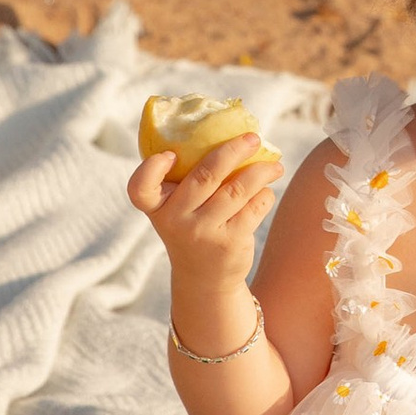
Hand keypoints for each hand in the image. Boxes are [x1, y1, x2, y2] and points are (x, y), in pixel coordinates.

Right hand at [127, 136, 280, 297]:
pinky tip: (266, 191)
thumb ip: (188, 178)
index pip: (140, 189)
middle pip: (205, 176)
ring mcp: (203, 233)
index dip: (152, 169)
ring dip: (261, 171)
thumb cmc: (192, 226)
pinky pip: (254, 207)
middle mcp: (176, 220)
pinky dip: (264, 194)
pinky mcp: (229, 243)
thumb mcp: (178, 208)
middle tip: (253, 138)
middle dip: (233, 151)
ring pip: (237, 190)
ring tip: (275, 165)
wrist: (204, 278)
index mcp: (157, 207)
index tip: (169, 154)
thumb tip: (234, 135)